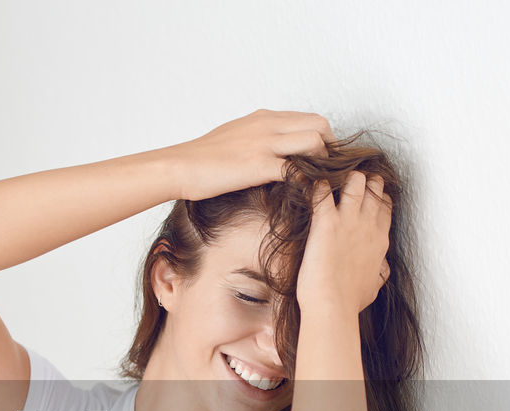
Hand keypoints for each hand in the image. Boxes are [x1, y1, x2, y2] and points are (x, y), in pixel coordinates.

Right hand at [168, 108, 334, 200]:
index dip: (321, 138)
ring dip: (322, 162)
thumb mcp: (235, 136)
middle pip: (319, 124)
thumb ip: (257, 138)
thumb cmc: (202, 157)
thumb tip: (271, 149)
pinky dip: (306, 181)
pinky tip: (303, 193)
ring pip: (314, 141)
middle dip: (329, 147)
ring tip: (316, 182)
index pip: (309, 117)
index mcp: (264, 117)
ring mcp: (264, 143)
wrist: (180, 166)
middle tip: (325, 171)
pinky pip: (296, 169)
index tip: (320, 159)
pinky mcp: (258, 165)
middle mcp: (268, 124)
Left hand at [295, 171, 393, 315]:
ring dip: (347, 177)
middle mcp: (368, 226)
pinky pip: (322, 191)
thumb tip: (382, 270)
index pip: (385, 208)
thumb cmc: (350, 301)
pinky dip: (317, 184)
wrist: (332, 305)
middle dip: (367, 181)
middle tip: (357, 177)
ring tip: (336, 174)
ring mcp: (348, 221)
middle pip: (374, 190)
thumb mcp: (374, 286)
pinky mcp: (326, 221)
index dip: (380, 197)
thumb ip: (379, 273)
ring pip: (355, 182)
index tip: (374, 193)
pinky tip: (312, 182)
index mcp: (380, 241)